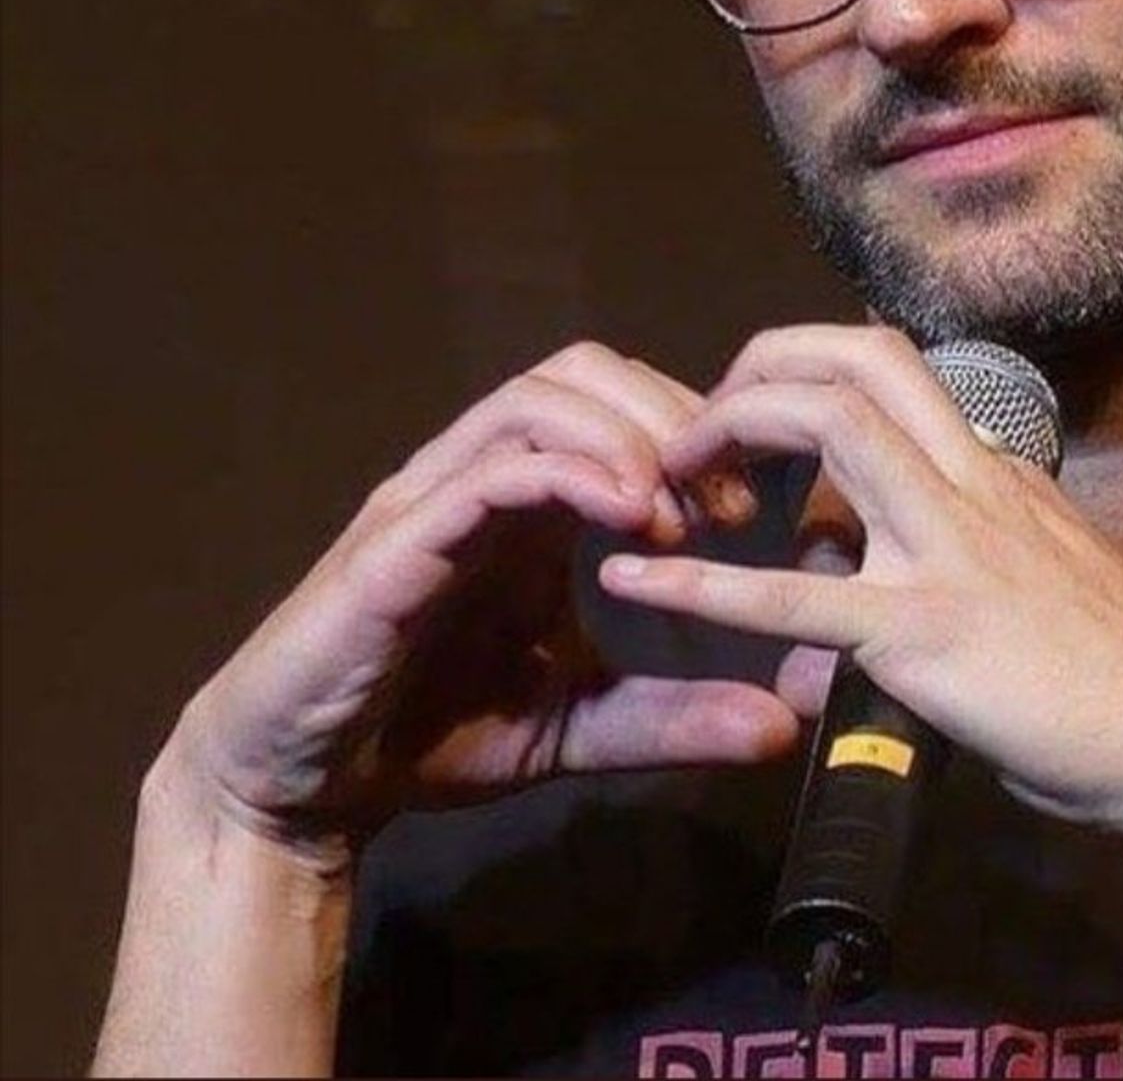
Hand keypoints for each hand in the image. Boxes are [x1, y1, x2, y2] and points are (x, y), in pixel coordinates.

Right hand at [164, 341, 801, 871]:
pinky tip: (626, 515)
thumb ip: (672, 718)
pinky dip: (567, 470)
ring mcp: (436, 495)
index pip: (624, 403)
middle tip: (731, 501)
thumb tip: (784, 725)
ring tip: (678, 509)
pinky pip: (488, 466)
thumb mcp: (577, 729)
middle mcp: (485, 475)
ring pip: (540, 395)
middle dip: (674, 417)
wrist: (299, 790)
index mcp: (532, 500)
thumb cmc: (427, 738)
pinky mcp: (396, 538)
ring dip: (627, 434)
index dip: (698, 432)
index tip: (757, 505)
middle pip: (591, 371)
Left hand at [600, 324, 1122, 849]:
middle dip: (761, 363)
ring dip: (733, 427)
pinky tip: (639, 579)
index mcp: (995, 471)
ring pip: (834, 426)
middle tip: (696, 425)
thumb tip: (874, 570)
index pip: (892, 367)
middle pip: (857, 358)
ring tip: (665, 471)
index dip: (803, 369)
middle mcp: (973, 482)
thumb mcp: (1040, 581)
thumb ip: (961, 558)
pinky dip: (706, 581)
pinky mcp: (928, 632)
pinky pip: (800, 595)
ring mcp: (951, 548)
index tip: (751, 419)